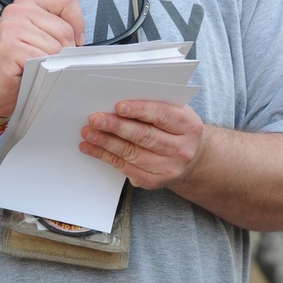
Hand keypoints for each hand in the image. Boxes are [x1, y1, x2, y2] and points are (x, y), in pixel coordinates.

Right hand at [0, 0, 85, 117]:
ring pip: (56, 46)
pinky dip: (41, 70)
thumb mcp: (43, 37)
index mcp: (29, 3)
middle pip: (65, 29)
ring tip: (37, 66)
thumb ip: (61, 29)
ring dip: (51, 63)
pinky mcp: (9, 48)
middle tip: (48, 60)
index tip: (71, 40)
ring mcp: (11, 28)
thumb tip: (81, 39)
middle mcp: (18, 10)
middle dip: (65, 50)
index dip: (77, 23)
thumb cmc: (21, 63)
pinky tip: (30, 71)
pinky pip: (43, 58)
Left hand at [79, 99, 204, 189]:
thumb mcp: (178, 113)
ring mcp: (167, 168)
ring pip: (131, 153)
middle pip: (144, 136)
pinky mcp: (152, 181)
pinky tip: (92, 148)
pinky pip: (124, 167)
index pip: (163, 116)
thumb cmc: (179, 130)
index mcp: (189, 126)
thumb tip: (121, 101)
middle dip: (117, 126)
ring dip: (106, 142)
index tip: (119, 106)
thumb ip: (157, 104)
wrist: (193, 160)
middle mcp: (181, 149)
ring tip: (89, 132)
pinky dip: (105, 156)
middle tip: (96, 119)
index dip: (140, 110)